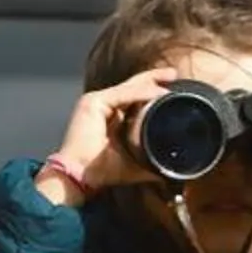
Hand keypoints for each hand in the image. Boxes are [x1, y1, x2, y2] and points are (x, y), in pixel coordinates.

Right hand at [37, 68, 180, 203]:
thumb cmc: (99, 172)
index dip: (151, 91)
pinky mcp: (92, 102)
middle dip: (153, 79)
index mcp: (108, 117)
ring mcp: (95, 102)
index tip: (171, 90)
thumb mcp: (130, 165)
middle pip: (130, 88)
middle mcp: (100, 106)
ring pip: (128, 87)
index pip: (132, 98)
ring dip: (150, 81)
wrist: (78, 177)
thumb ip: (149, 164)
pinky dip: (140, 92)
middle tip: (173, 74)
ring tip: (170, 77)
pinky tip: (157, 92)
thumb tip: (168, 172)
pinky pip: (122, 94)